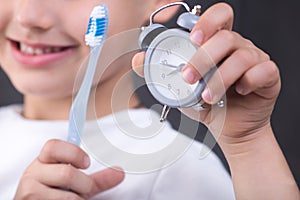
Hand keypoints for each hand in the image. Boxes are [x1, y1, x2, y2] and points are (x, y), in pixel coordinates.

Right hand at [14, 139, 123, 198]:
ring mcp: (29, 192)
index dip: (74, 153)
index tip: (87, 163)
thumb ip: (97, 179)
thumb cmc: (57, 196)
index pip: (53, 146)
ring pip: (67, 196)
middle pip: (66, 173)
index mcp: (42, 161)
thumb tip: (120, 173)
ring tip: (71, 199)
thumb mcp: (77, 185)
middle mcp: (32, 174)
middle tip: (83, 189)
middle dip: (83, 184)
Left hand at [132, 3, 279, 144]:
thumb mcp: (181, 88)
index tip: (191, 38)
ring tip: (207, 96)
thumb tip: (138, 60)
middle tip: (189, 76)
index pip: (218, 17)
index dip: (206, 22)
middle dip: (204, 57)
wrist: (229, 128)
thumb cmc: (208, 105)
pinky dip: (248, 81)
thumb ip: (162, 73)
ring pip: (242, 56)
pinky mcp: (268, 76)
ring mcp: (255, 60)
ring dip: (220, 77)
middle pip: (226, 36)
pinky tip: (238, 92)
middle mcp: (237, 47)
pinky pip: (263, 70)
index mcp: (217, 44)